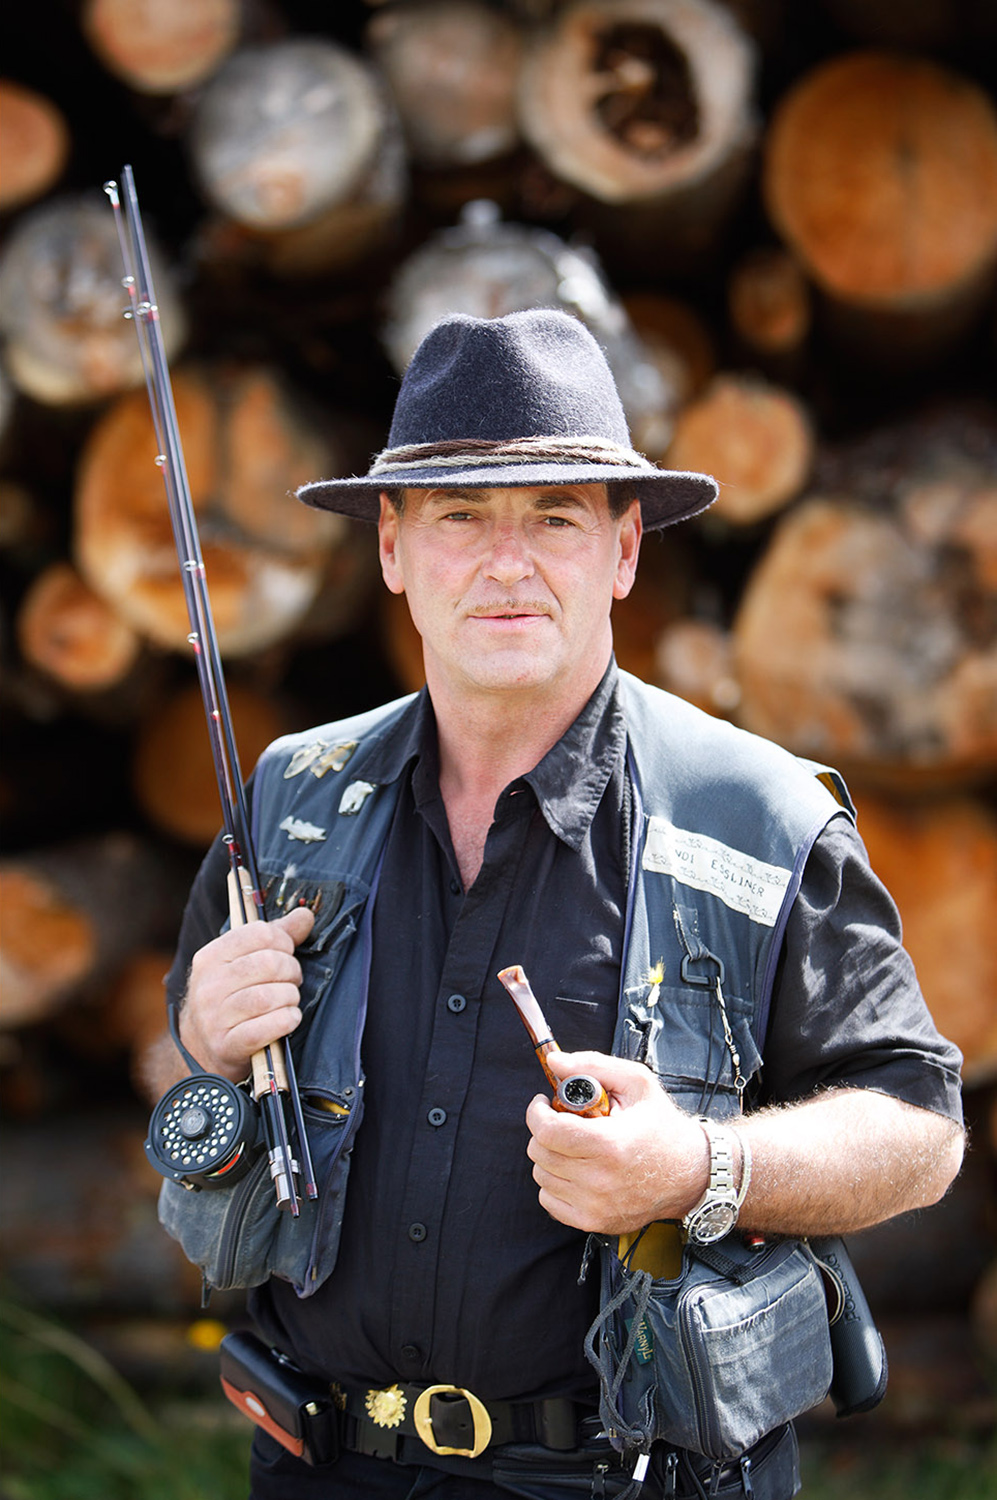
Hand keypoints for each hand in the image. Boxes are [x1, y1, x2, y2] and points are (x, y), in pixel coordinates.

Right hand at [179, 906, 314, 1081]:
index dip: (284, 942)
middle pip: (269, 964)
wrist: (201, 1047)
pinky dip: (287, 1020)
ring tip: (289, 1000)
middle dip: (291, 971)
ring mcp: (215, 1017)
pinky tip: (289, 1019)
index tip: (287, 952)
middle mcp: (209, 985)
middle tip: (292, 980)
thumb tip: (305, 915)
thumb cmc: (230, 997)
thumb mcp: (242, 962)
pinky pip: (269, 1027)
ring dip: (290, 997)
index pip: (260, 933)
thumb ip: (276, 936)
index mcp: (211, 956)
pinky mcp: (227, 1045)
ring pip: (270, 996)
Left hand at [525, 1050, 708, 1234]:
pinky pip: (549, 1201)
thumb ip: (593, 1065)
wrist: (690, 1172)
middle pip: (540, 1153)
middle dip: (543, 1131)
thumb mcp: (636, 1082)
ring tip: (572, 1146)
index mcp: (609, 1144)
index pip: (548, 1131)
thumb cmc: (662, 1126)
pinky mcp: (595, 1222)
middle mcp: (600, 1180)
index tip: (543, 1103)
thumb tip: (554, 1061)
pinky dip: (554, 1183)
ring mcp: (596, 1206)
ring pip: (542, 1176)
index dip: (536, 1113)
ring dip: (549, 1156)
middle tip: (561, 1122)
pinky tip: (574, 1169)